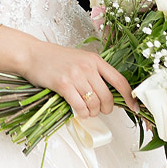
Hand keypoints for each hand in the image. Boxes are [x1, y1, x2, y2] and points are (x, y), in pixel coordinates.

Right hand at [20, 38, 138, 120]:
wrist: (32, 54)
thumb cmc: (54, 59)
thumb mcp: (80, 59)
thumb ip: (94, 73)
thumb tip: (108, 95)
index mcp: (95, 59)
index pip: (119, 80)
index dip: (129, 97)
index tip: (134, 107)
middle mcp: (88, 66)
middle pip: (107, 97)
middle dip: (105, 109)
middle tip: (97, 110)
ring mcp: (76, 75)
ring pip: (94, 105)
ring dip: (91, 112)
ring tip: (84, 109)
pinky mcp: (64, 84)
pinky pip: (80, 107)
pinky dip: (80, 113)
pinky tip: (76, 110)